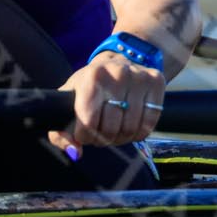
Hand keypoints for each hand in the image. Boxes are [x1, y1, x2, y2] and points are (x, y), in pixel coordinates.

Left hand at [47, 53, 165, 155]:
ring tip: (114, 130)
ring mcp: (140, 76)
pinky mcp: (156, 81)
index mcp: (93, 77)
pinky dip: (138, 133)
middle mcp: (118, 73)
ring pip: (131, 129)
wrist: (115, 62)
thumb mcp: (67, 103)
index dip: (85, 137)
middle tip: (101, 133)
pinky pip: (149, 124)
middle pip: (111, 129)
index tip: (84, 133)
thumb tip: (75, 153)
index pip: (89, 124)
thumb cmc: (88, 87)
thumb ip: (60, 133)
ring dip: (121, 138)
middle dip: (103, 139)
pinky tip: (130, 126)